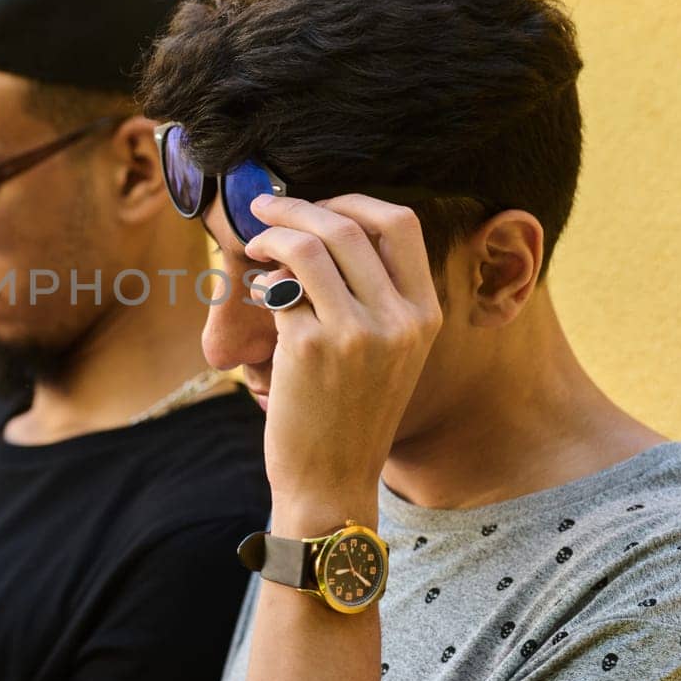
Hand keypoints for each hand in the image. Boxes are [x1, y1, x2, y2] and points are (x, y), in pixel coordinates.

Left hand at [245, 194, 442, 529]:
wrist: (332, 480)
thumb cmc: (350, 412)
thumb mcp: (389, 352)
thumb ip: (375, 294)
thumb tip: (327, 227)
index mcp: (424, 314)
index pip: (400, 223)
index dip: (353, 200)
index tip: (319, 203)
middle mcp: (399, 319)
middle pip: (347, 225)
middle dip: (297, 206)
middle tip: (264, 207)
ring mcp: (357, 332)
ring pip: (309, 247)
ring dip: (272, 234)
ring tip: (255, 244)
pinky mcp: (311, 348)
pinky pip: (280, 287)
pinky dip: (262, 279)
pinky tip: (257, 291)